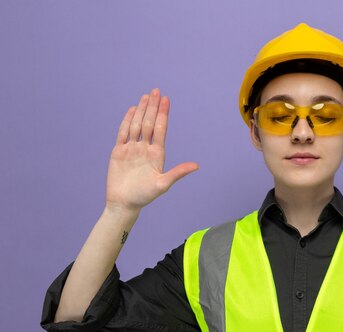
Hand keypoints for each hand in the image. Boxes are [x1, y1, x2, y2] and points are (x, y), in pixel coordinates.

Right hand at [105, 88, 198, 211]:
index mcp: (157, 154)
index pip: (161, 129)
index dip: (164, 114)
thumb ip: (178, 172)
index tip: (166, 100)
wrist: (124, 203)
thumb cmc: (144, 196)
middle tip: (157, 91)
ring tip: (146, 96)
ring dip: (142, 110)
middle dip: (153, 107)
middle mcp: (145, 148)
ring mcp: (132, 149)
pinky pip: (123, 133)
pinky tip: (132, 110)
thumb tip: (197, 166)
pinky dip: (127, 121)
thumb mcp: (163, 184)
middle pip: (150, 123)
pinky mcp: (118, 152)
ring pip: (137, 125)